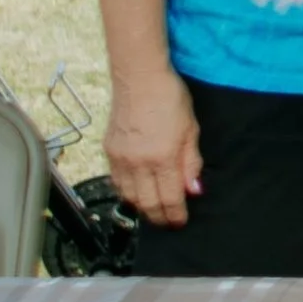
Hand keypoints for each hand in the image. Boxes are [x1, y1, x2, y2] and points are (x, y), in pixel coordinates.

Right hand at [105, 67, 201, 227]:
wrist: (139, 79)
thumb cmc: (170, 99)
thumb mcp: (191, 129)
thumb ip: (191, 162)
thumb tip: (193, 190)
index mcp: (162, 158)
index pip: (169, 198)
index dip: (175, 214)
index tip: (180, 222)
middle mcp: (138, 163)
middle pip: (147, 203)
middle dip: (159, 217)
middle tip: (168, 223)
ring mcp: (120, 159)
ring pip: (129, 196)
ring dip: (142, 208)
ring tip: (154, 211)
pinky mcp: (109, 151)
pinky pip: (116, 182)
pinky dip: (126, 193)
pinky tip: (135, 194)